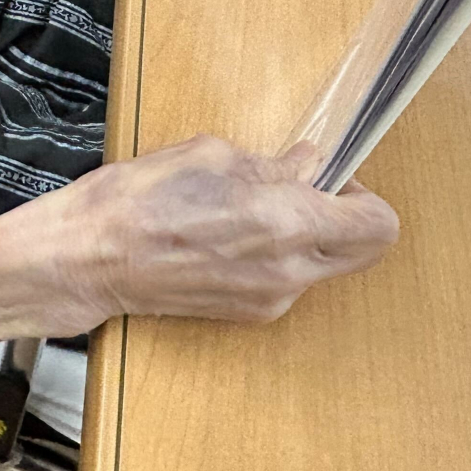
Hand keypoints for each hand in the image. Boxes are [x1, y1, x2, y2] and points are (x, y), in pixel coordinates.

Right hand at [0, 136, 397, 359]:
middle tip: (306, 191)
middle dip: (345, 218)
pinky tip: (227, 234)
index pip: (378, 225)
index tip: (338, 178)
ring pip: (321, 266)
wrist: (92, 257)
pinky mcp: (247, 314)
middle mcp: (289, 272)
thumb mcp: (212, 156)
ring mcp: (270, 300)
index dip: (365, 196)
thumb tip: (307, 165)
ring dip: (305, 236)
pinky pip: (286, 281)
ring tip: (249, 209)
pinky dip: (274, 256)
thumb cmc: (140, 200)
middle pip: (362, 252)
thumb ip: (271, 164)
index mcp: (287, 224)